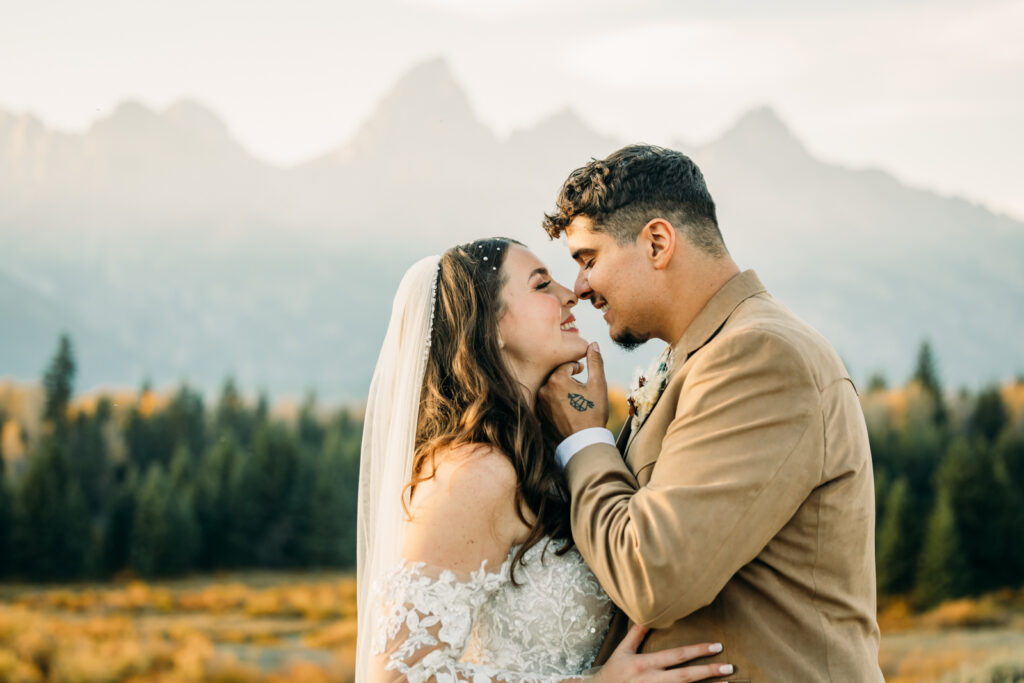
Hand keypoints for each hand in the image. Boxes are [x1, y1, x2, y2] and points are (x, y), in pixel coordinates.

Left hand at [538, 342, 608, 438]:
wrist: (583, 442)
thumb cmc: (592, 413)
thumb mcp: (598, 385)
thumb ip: (595, 362)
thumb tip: (593, 344)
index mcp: (556, 380)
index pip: (566, 366)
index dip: (577, 368)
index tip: (583, 372)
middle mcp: (544, 390)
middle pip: (557, 377)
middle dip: (569, 379)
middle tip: (581, 387)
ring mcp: (540, 404)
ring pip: (552, 390)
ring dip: (563, 391)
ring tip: (576, 399)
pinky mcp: (540, 415)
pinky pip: (548, 403)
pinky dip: (557, 403)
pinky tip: (568, 410)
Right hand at [591, 623, 733, 681]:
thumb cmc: (612, 673)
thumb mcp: (621, 651)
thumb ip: (636, 634)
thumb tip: (648, 615)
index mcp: (644, 664)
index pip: (676, 656)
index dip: (697, 651)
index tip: (716, 646)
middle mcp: (652, 681)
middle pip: (685, 677)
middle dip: (708, 672)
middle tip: (729, 667)